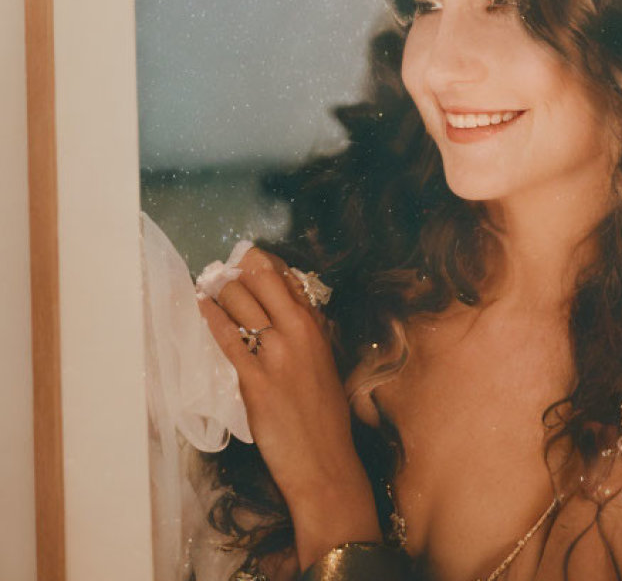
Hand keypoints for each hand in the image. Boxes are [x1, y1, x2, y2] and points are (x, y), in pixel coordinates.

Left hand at [198, 247, 381, 566]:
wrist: (325, 461)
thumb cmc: (326, 417)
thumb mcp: (326, 365)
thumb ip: (308, 337)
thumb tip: (287, 314)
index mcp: (318, 328)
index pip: (290, 279)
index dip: (264, 262)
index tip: (247, 255)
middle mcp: (299, 332)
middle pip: (262, 280)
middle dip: (239, 267)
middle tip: (222, 266)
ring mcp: (276, 354)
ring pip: (241, 301)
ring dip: (220, 288)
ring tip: (208, 283)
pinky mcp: (254, 378)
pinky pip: (227, 337)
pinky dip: (211, 316)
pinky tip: (201, 305)